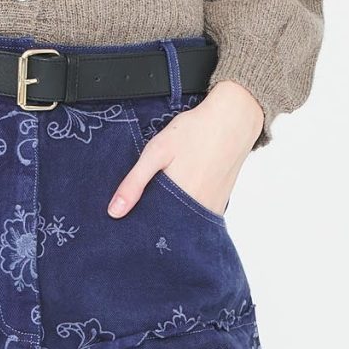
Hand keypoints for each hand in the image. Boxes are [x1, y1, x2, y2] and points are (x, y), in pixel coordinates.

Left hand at [107, 80, 263, 215]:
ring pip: (183, 223)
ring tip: (161, 197)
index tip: (126, 220)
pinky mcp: (220, 205)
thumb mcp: (156, 151)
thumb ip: (134, 182)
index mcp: (177, 201)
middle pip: (167, 228)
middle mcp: (196, 211)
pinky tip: (180, 194)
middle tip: (145, 203)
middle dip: (153, 221)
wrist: (233, 120)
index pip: (150, 226)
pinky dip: (187, 211)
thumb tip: (114, 212)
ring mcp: (210, 210)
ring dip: (171, 216)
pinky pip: (198, 216)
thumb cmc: (195, 132)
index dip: (137, 224)